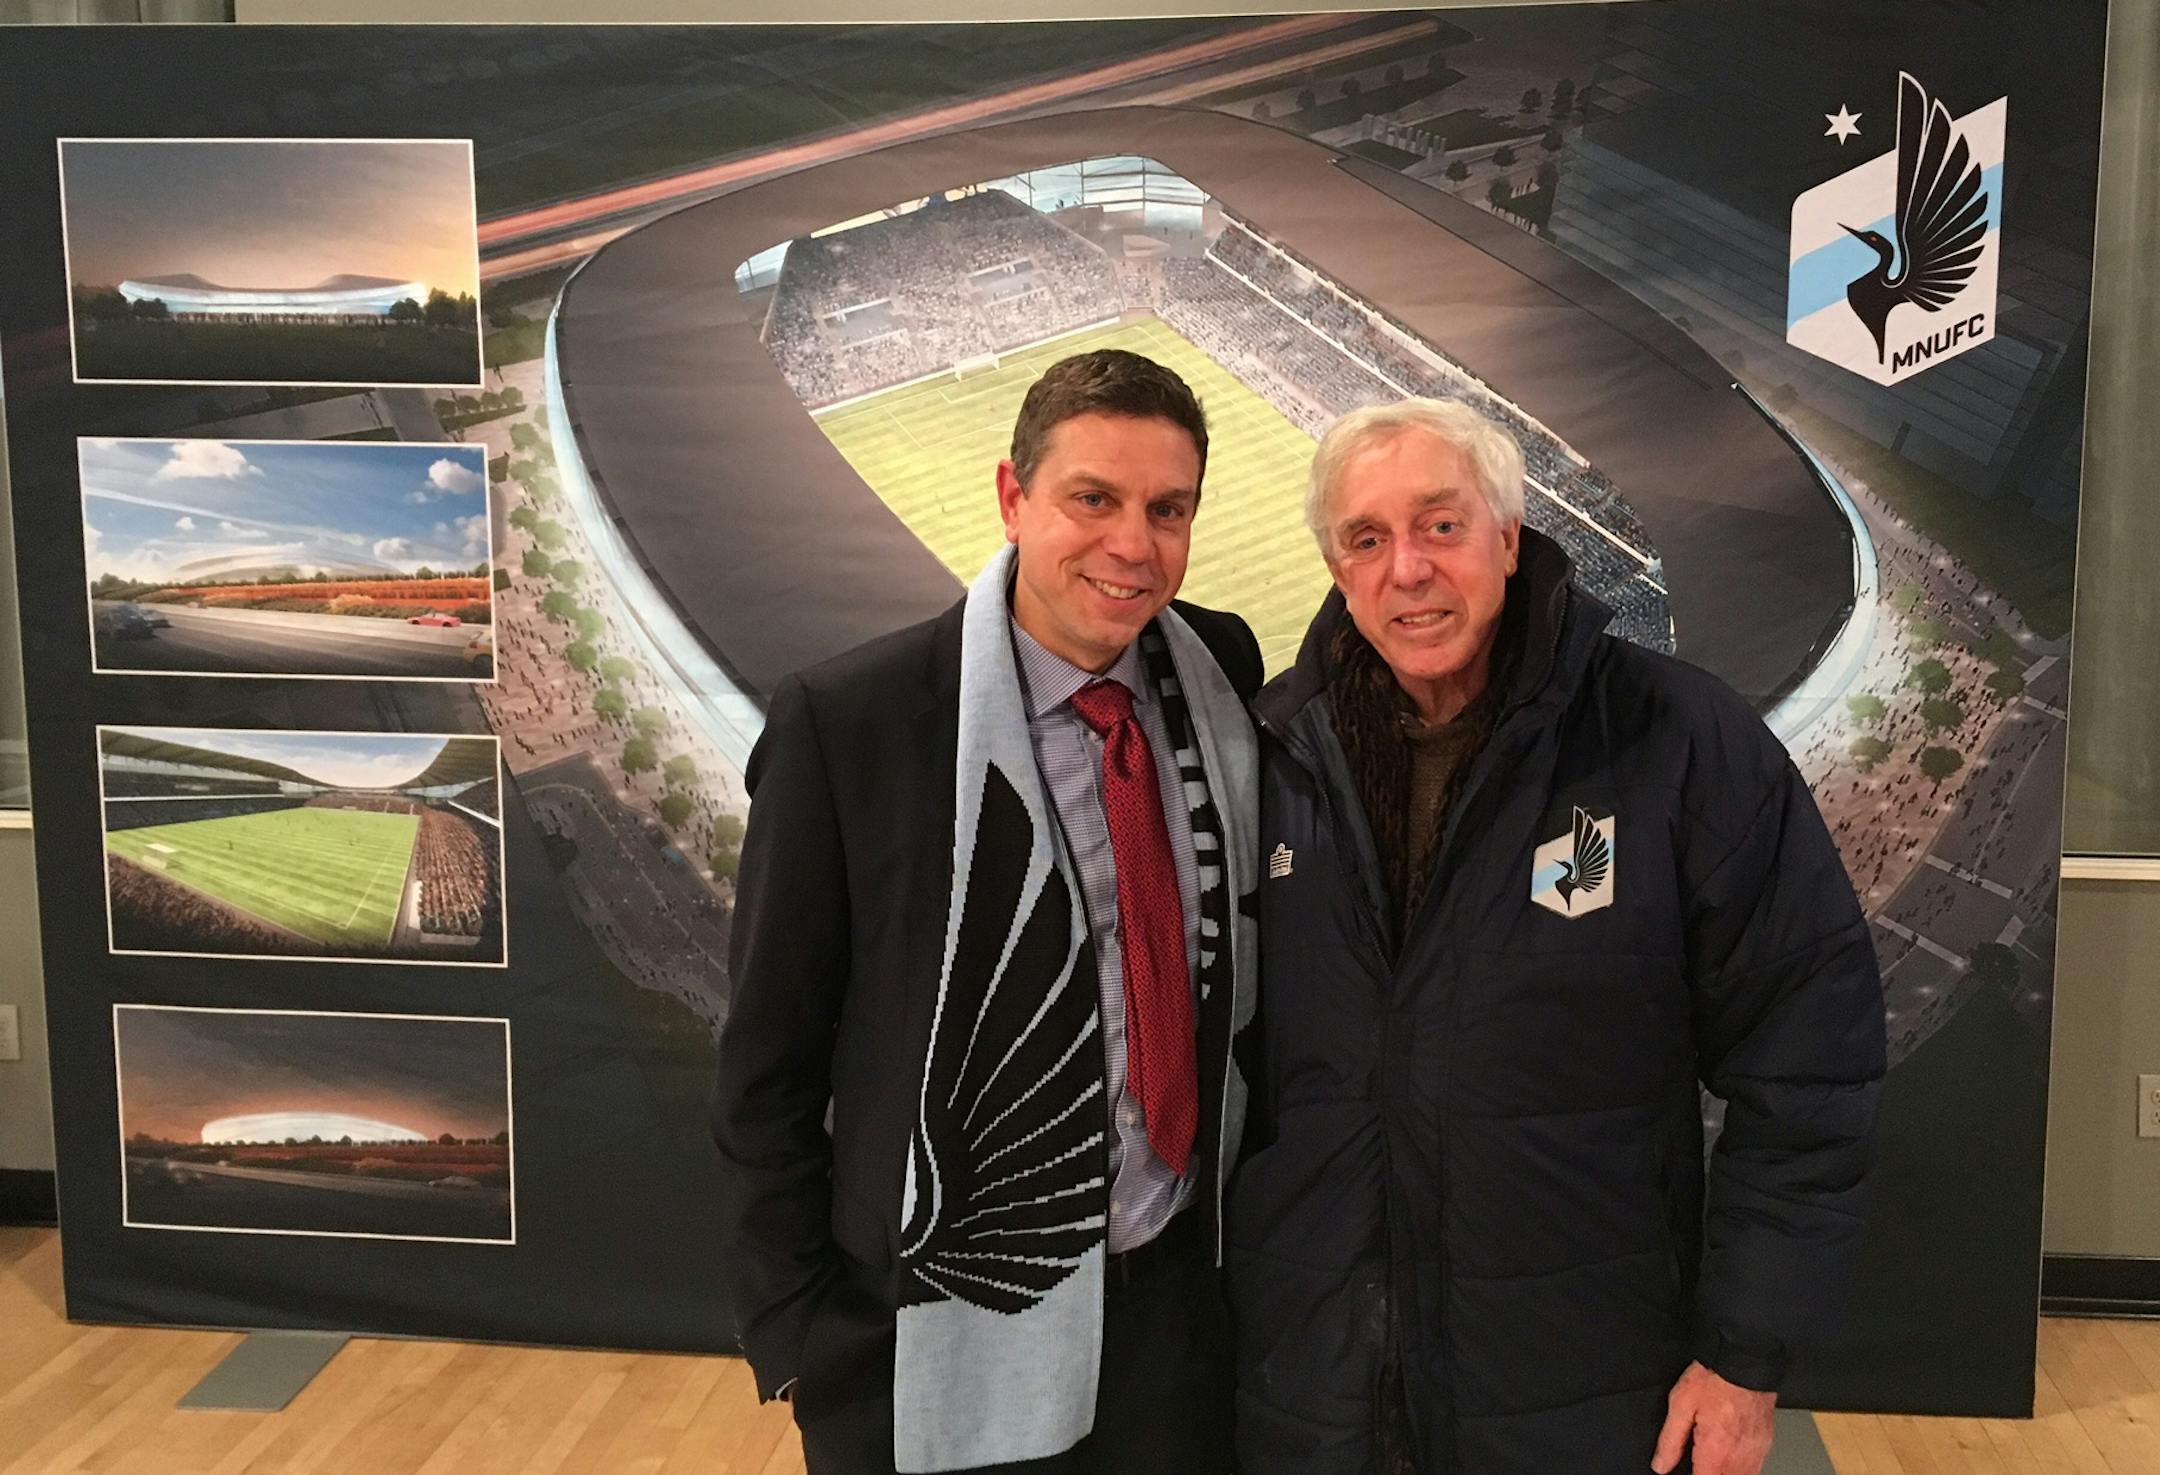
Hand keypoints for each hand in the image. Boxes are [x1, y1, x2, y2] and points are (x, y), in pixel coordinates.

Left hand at [1651, 1360, 1775, 1474]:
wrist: (1745, 1361)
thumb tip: (1661, 1464)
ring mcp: (1756, 1452)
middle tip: (1699, 1459)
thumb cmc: (1714, 1379)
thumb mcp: (1681, 1405)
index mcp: (1715, 1453)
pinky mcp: (1765, 1442)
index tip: (1686, 1467)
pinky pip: (1754, 1466)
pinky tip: (1730, 1454)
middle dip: (1710, 1472)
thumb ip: (1670, 1440)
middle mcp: (1739, 1458)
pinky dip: (1741, 1466)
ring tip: (1712, 1458)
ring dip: (1726, 1472)